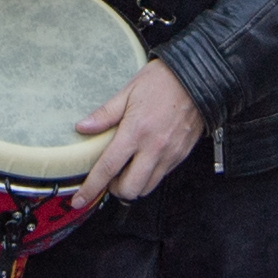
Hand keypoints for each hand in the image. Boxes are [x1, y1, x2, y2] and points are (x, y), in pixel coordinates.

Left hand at [70, 54, 204, 207]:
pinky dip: (149, 176)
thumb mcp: (128, 91)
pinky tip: (144, 161)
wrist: (199, 78)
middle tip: (109, 177)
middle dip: (115, 189)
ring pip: (146, 188)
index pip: (108, 168)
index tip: (79, 199)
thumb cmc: (163, 81)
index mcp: (136, 131)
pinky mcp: (181, 155)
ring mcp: (169, 154)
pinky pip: (161, 176)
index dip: (91, 187)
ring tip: (127, 169)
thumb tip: (83, 127)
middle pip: (129, 189)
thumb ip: (105, 114)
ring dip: (133, 185)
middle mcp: (153, 148)